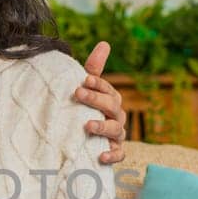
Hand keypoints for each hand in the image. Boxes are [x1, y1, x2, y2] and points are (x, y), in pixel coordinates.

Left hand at [74, 41, 127, 165]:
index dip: (98, 84)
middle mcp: (117, 116)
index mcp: (111, 99)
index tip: (84, 79)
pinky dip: (112, 156)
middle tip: (78, 94)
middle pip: (112, 106)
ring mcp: (116, 135)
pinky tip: (100, 156)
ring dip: (102, 127)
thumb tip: (105, 43)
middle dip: (96, 100)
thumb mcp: (87, 89)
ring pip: (116, 130)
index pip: (108, 89)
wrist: (86, 139)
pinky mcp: (114, 151)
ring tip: (87, 126)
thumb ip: (94, 68)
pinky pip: (119, 154)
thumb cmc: (86, 109)